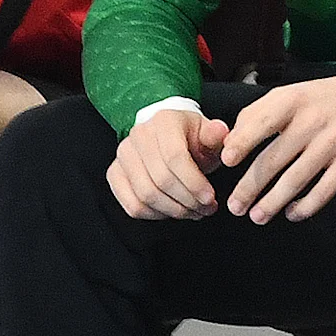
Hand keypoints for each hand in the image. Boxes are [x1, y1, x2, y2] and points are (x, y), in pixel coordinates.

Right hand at [108, 106, 228, 220]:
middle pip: (161, 179)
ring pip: (146, 195)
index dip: (194, 183)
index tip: (210, 198)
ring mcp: (123, 155)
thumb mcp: (209, 134)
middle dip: (188, 201)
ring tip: (193, 212)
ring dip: (174, 210)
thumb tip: (221, 132)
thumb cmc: (191, 138)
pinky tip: (172, 211)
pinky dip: (155, 215)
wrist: (168, 136)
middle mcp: (139, 135)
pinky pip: (132, 204)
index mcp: (164, 121)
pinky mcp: (115, 174)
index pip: (175, 157)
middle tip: (206, 209)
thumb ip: (216, 135)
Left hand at [215, 66, 335, 223]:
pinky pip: (324, 190)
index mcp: (293, 101)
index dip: (242, 142)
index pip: (262, 122)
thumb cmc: (328, 98)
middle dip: (250, 188)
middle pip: (273, 160)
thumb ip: (258, 113)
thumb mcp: (292, 93)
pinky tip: (292, 213)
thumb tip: (229, 142)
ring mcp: (333, 143)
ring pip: (295, 180)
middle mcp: (312, 121)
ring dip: (272, 203)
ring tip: (257, 216)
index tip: (226, 160)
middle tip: (235, 206)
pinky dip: (305, 206)